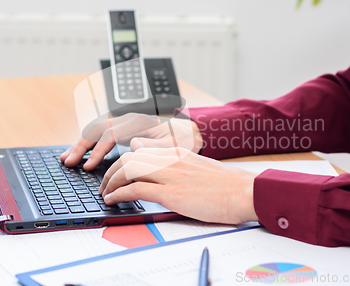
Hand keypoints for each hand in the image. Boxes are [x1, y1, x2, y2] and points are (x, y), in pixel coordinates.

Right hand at [60, 113, 202, 170]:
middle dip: (81, 146)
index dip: (98, 151)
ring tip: (66, 159)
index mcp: (139, 122)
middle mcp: (129, 119)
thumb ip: (157, 146)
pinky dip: (88, 144)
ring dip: (80, 144)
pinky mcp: (123, 130)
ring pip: (96, 130)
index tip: (89, 167)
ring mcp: (124, 123)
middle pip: (98, 129)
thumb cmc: (183, 141)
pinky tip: (79, 154)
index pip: (111, 134)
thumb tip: (135, 145)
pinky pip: (101, 134)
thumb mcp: (175, 145)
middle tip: (68, 163)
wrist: (188, 132)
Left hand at [99, 147, 258, 223]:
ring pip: (127, 170)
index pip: (138, 148)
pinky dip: (119, 194)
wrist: (243, 192)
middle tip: (105, 185)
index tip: (115, 170)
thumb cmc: (224, 184)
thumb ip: (174, 161)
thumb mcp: (197, 165)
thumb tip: (154, 157)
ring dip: (110, 182)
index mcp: (176, 152)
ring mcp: (170, 174)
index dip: (121, 159)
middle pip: (128, 157)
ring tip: (105, 194)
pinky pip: (135, 190)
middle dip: (110, 171)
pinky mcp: (171, 193)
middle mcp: (170, 159)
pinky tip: (114, 201)